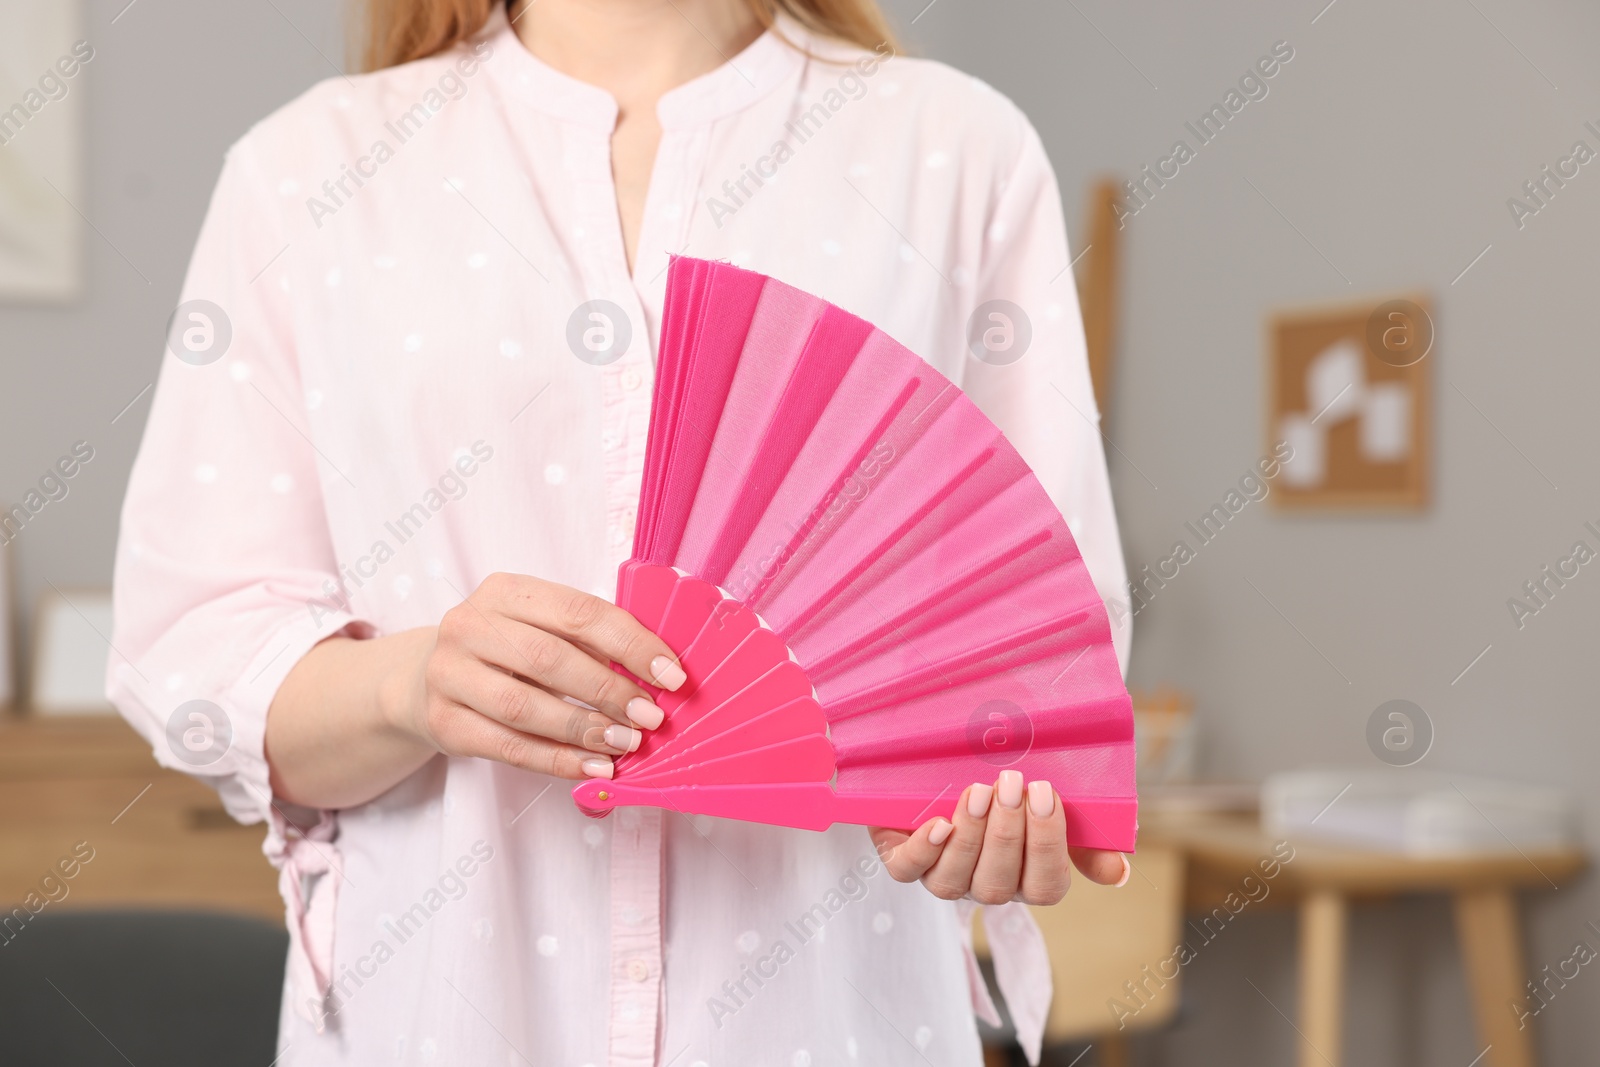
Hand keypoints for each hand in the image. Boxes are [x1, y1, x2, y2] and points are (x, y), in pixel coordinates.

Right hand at [396, 572, 685, 779]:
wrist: (423, 680)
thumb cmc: (504, 651)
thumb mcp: (538, 627)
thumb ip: (589, 640)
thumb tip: (660, 673)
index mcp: (504, 591)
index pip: (578, 612)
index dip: (631, 645)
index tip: (673, 676)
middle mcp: (469, 625)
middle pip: (551, 659)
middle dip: (610, 691)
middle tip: (651, 717)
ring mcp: (449, 674)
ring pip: (526, 707)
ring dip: (585, 729)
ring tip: (626, 744)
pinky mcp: (444, 722)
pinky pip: (510, 747)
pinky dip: (558, 761)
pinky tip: (594, 768)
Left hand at [869, 770, 1129, 905]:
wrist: (945, 765)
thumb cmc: (1010, 788)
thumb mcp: (1050, 805)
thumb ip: (1087, 838)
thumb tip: (1117, 872)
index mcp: (1027, 877)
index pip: (1046, 886)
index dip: (1047, 844)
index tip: (1046, 793)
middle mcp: (986, 885)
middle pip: (998, 884)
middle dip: (1007, 833)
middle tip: (1011, 783)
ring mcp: (944, 876)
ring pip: (954, 881)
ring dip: (970, 835)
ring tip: (978, 791)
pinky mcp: (904, 859)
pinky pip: (909, 870)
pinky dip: (924, 850)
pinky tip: (938, 824)